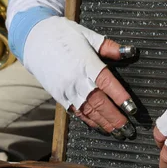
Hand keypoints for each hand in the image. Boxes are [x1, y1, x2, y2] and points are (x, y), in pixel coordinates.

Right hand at [23, 17, 137, 138]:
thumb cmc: (63, 34)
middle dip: (115, 117)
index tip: (132, 109)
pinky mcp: (59, 96)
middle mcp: (76, 79)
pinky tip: (100, 127)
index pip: (107, 83)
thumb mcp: (88, 35)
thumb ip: (110, 47)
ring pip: (88, 111)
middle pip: (99, 102)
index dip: (120, 97)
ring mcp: (66, 89)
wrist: (34, 40)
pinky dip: (89, 121)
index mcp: (86, 63)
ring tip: (118, 133)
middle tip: (129, 129)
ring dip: (104, 123)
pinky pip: (75, 112)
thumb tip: (131, 51)